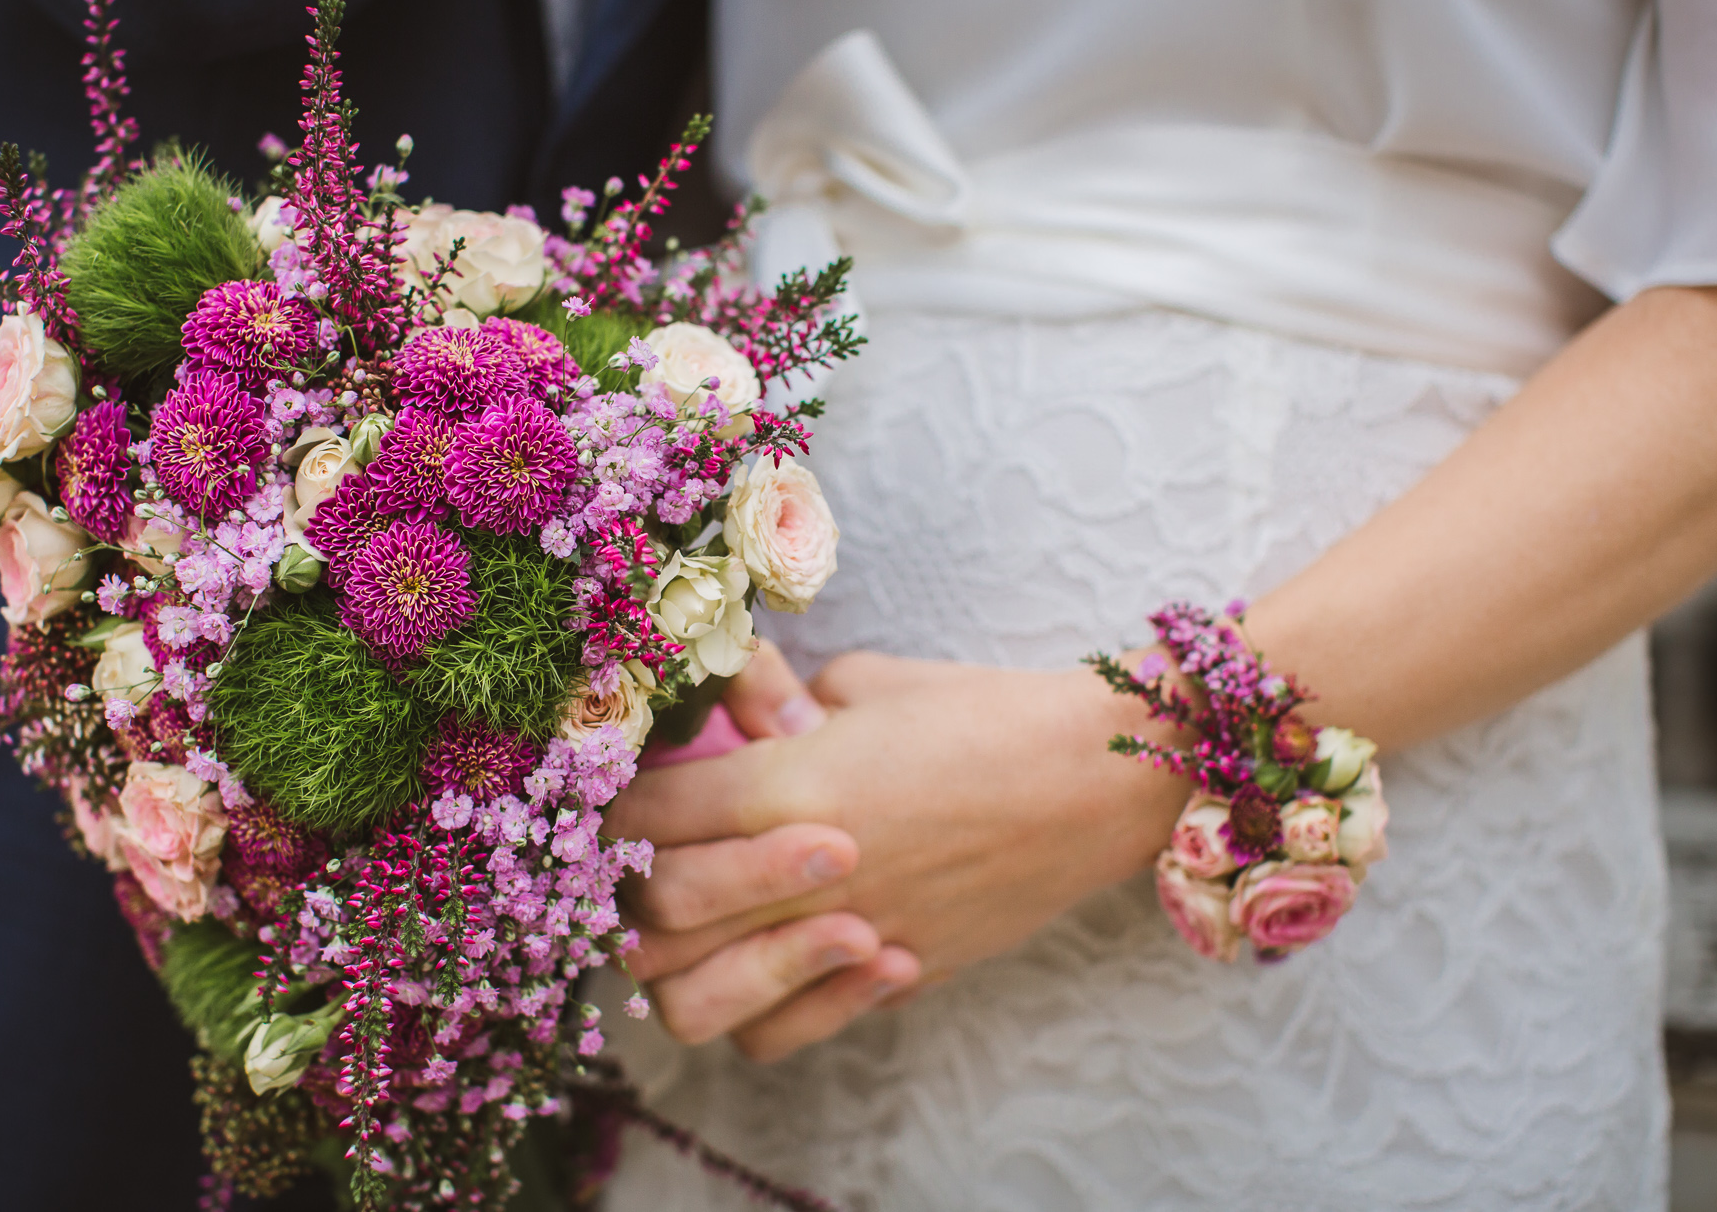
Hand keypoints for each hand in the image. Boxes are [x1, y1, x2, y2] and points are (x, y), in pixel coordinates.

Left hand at [610, 648, 1191, 1060]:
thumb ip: (784, 701)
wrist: (1096, 779)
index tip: (627, 793)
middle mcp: (799, 873)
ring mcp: (844, 938)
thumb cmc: (984, 712)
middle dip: (633, 887)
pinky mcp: (890, 978)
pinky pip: (784, 1032)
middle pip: (653, 917)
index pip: (648, 816)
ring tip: (695, 928)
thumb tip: (739, 709)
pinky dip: (760, 1011)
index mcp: (785, 783)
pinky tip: (776, 962)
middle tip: (648, 859)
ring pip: (697, 1000)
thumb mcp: (867, 682)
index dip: (619, 806)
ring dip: (677, 968)